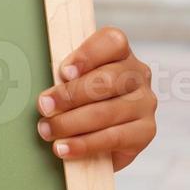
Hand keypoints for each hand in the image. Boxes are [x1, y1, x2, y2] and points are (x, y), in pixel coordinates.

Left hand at [36, 27, 156, 171]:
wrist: (101, 137)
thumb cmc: (80, 100)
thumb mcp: (72, 81)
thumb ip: (65, 78)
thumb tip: (45, 93)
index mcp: (120, 53)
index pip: (112, 42)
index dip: (87, 55)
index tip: (64, 72)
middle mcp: (137, 75)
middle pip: (106, 80)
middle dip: (70, 95)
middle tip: (44, 106)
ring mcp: (145, 103)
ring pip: (106, 111)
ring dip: (70, 123)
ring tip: (47, 130)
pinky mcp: (146, 131)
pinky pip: (113, 138)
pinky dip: (84, 144)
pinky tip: (64, 148)